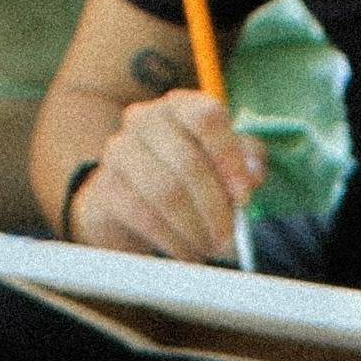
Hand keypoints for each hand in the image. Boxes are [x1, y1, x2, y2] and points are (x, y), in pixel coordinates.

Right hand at [71, 92, 262, 261]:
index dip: (229, 157)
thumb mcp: (224, 168)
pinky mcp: (108, 187)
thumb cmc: (189, 182)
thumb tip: (253, 174)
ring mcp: (121, 150)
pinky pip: (145, 217)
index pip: (207, 116)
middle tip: (229, 239)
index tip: (244, 196)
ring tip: (209, 248)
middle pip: (188, 161)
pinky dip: (174, 241)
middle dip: (216, 209)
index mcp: (181, 107)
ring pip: (166, 192)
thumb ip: (245, 164)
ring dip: (195, 229)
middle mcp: (146, 119)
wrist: (131, 206)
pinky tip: (187, 253)